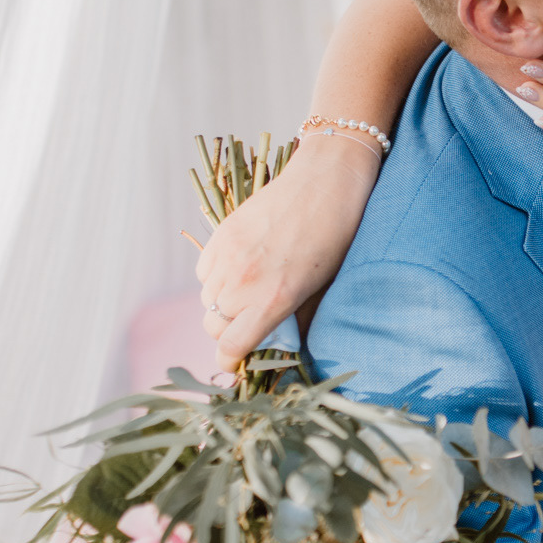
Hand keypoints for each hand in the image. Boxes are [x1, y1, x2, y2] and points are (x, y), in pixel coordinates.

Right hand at [195, 135, 379, 368]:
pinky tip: (241, 268)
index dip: (232, 360)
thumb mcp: (323, 286)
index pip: (230, 347)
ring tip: (249, 292)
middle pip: (214, 326)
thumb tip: (283, 344)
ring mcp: (227, 257)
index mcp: (272, 300)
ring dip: (222, 303)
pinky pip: (204, 271)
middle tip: (249, 325)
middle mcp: (243, 282)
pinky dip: (216, 277)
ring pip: (207, 298)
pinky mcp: (220, 235)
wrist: (326, 181)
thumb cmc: (337, 236)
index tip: (239, 361)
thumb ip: (297, 319)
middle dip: (228, 332)